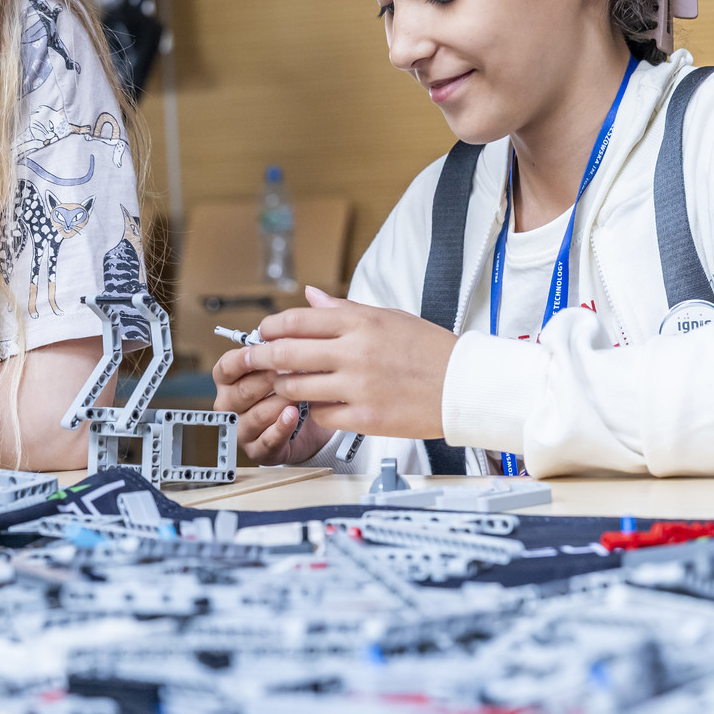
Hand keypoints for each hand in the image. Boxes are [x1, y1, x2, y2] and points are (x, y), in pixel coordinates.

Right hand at [212, 324, 331, 466]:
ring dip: (275, 403)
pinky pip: (265, 441)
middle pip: (238, 392)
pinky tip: (293, 416)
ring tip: (296, 394)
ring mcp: (243, 428)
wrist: (316, 421)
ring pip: (252, 416)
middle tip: (286, 371)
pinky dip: (279, 428)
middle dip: (264, 381)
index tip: (257, 351)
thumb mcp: (298, 355)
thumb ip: (300, 328)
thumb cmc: (299, 384)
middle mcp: (232, 404)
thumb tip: (312, 294)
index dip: (240, 360)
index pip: (225, 368)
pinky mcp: (259, 451)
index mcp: (232, 379)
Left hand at [242, 286, 455, 440]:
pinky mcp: (364, 417)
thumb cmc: (429, 349)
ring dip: (284, 386)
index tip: (261, 333)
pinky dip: (315, 410)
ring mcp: (358, 386)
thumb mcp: (388, 317)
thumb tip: (309, 296)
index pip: (296, 320)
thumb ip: (344, 310)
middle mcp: (355, 352)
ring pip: (296, 386)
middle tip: (249, 361)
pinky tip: (321, 404)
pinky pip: (320, 414)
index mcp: (360, 323)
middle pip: (286, 352)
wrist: (463, 386)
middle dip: (260, 357)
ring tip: (285, 384)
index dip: (270, 328)